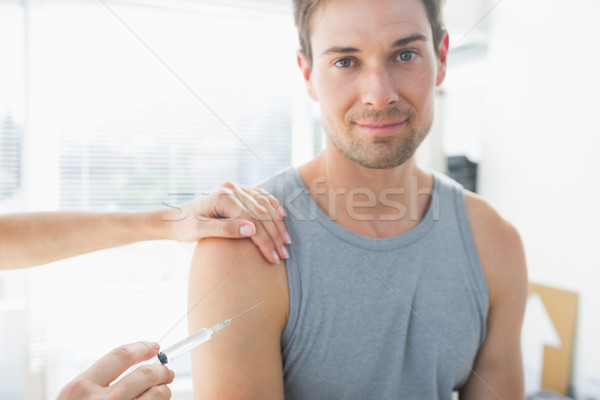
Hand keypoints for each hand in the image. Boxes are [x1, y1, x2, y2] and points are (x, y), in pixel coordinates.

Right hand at [57, 341, 173, 399]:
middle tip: (167, 373)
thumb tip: (138, 365)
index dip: (142, 348)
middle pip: (145, 374)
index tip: (154, 346)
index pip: (121, 356)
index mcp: (80, 389)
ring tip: (163, 392)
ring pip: (156, 395)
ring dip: (164, 391)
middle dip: (161, 371)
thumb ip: (97, 384)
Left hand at [161, 182, 290, 263]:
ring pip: (265, 205)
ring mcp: (236, 187)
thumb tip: (252, 229)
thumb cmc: (185, 227)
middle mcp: (231, 188)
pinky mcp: (239, 191)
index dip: (265, 241)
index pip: (251, 220)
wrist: (176, 218)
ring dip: (278, 224)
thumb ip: (225, 230)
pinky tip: (282, 218)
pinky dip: (274, 207)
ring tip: (286, 243)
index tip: (274, 258)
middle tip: (284, 255)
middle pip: (261, 213)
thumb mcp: (200, 232)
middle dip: (274, 235)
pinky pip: (262, 197)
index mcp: (222, 196)